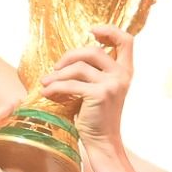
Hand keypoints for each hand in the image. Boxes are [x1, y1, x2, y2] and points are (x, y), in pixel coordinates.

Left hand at [40, 24, 134, 149]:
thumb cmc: (97, 116)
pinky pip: (71, 84)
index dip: (109, 31)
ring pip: (78, 67)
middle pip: (93, 50)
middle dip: (70, 56)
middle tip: (56, 67)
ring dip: (58, 74)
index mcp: (125, 71)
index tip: (92, 32)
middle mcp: (122, 75)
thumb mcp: (102, 89)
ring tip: (46, 83)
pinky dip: (55, 87)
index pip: (126, 41)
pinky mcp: (100, 95)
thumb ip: (95, 71)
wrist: (102, 141)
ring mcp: (112, 84)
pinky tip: (47, 92)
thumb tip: (68, 57)